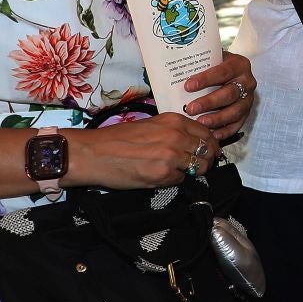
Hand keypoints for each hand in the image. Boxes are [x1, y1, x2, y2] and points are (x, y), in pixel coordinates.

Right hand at [66, 113, 217, 189]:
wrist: (92, 153)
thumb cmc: (116, 139)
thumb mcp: (151, 125)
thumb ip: (174, 131)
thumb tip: (194, 143)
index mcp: (175, 121)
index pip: (208, 134)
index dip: (211, 145)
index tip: (209, 152)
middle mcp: (177, 136)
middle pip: (208, 152)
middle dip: (205, 160)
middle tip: (196, 166)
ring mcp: (171, 156)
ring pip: (198, 167)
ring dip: (191, 172)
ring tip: (176, 172)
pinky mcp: (162, 174)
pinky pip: (179, 180)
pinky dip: (173, 180)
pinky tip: (159, 176)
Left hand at [182, 53, 256, 139]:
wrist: (227, 74)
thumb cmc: (212, 68)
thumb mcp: (208, 61)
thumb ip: (196, 66)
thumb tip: (173, 74)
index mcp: (238, 64)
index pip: (223, 71)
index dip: (206, 79)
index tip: (188, 86)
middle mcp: (247, 82)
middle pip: (230, 93)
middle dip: (209, 102)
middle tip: (190, 109)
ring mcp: (248, 99)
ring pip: (235, 111)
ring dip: (217, 118)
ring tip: (200, 123)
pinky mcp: (246, 113)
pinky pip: (237, 124)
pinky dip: (225, 131)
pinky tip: (212, 135)